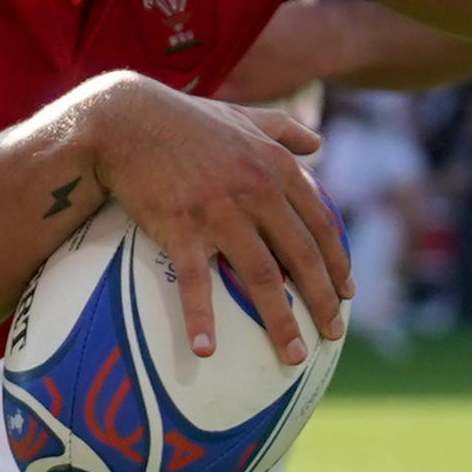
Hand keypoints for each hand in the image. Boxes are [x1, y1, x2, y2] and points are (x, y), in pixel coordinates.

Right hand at [75, 75, 347, 365]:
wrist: (123, 119)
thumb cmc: (183, 119)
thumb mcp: (243, 115)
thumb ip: (284, 128)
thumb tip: (317, 142)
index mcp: (276, 167)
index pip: (319, 225)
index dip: (337, 262)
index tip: (347, 294)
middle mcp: (257, 190)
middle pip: (301, 257)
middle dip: (322, 301)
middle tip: (333, 334)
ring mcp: (219, 210)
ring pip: (262, 276)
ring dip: (280, 321)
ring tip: (292, 356)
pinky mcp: (180, 226)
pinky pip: (196, 281)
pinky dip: (201, 318)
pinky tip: (206, 351)